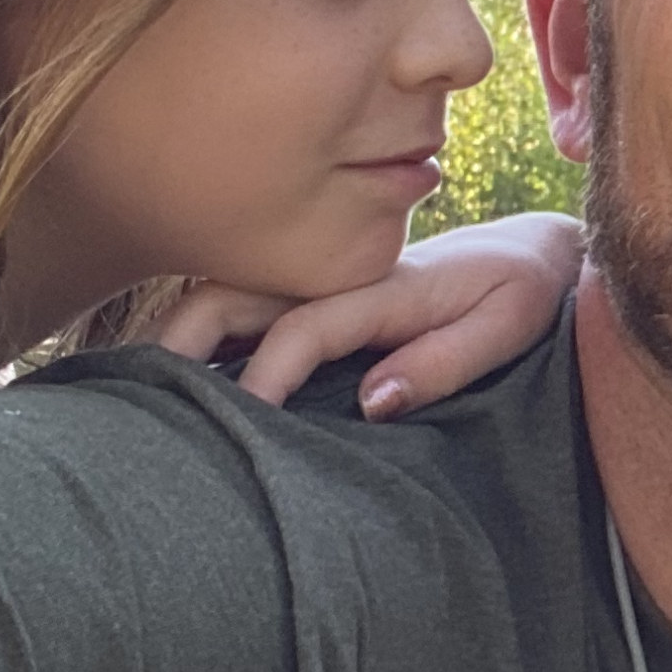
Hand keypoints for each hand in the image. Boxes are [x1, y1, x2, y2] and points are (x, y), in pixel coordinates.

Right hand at [154, 213, 585, 414]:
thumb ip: (444, 362)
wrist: (536, 249)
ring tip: (135, 384)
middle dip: (183, 336)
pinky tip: (176, 371)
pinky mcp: (319, 289)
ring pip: (229, 292)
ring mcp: (321, 277)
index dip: (268, 374)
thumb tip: (372, 402)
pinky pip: (248, 302)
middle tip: (139, 394)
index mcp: (385, 286)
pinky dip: (203, 330)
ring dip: (181, 330)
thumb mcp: (507, 325)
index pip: (306, 326)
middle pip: (238, 292)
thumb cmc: (524, 293)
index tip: (244, 422)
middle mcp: (338, 274)